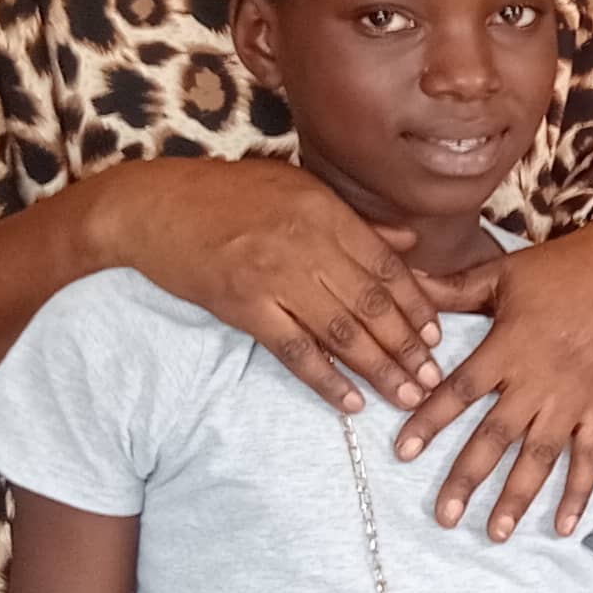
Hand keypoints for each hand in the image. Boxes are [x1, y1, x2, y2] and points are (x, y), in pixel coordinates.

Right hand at [106, 155, 443, 416]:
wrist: (154, 206)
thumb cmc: (228, 195)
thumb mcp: (297, 189)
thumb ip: (355, 221)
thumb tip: (411, 241)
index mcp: (324, 211)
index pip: (386, 265)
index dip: (416, 305)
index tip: (438, 336)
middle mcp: (306, 242)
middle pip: (371, 303)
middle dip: (408, 346)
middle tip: (434, 379)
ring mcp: (274, 275)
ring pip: (341, 331)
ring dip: (380, 369)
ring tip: (408, 396)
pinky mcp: (243, 305)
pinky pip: (294, 351)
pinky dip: (326, 380)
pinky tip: (351, 403)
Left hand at [391, 214, 592, 537]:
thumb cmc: (561, 268)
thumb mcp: (503, 273)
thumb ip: (452, 290)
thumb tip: (403, 282)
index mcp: (510, 345)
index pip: (461, 390)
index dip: (430, 421)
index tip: (403, 452)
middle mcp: (540, 378)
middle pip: (496, 435)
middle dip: (467, 478)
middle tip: (442, 515)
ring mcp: (575, 398)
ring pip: (541, 455)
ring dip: (517, 497)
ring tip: (494, 532)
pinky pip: (591, 457)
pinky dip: (580, 493)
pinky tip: (563, 526)